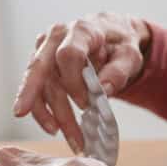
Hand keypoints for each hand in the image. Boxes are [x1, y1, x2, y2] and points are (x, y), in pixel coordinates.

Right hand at [13, 13, 150, 153]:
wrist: (111, 34)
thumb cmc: (120, 43)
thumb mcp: (130, 55)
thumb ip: (119, 71)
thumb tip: (104, 90)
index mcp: (82, 30)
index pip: (68, 55)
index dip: (74, 82)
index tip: (85, 104)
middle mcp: (57, 36)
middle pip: (41, 67)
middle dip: (38, 98)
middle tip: (50, 127)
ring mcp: (45, 49)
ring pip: (39, 83)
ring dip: (48, 113)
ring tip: (63, 135)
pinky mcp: (41, 63)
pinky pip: (36, 89)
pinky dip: (42, 110)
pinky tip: (53, 126)